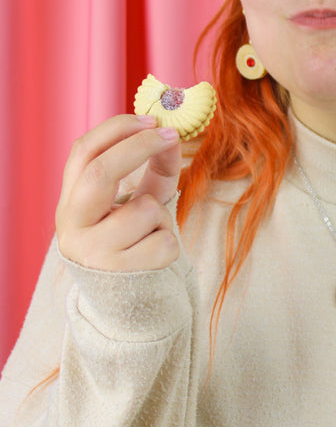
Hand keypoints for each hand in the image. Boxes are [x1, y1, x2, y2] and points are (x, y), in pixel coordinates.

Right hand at [56, 115, 181, 271]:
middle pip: (99, 171)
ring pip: (144, 210)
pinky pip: (164, 243)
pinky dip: (170, 245)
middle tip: (169, 135)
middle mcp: (73, 226)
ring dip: (162, 216)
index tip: (151, 120)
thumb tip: (172, 136)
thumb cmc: (135, 244)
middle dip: (138, 147)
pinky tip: (154, 258)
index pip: (83, 153)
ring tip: (151, 234)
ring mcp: (93, 253)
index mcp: (71, 202)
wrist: (130, 306)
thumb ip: (155, 169)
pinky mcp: (120, 278)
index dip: (116, 130)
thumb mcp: (141, 202)